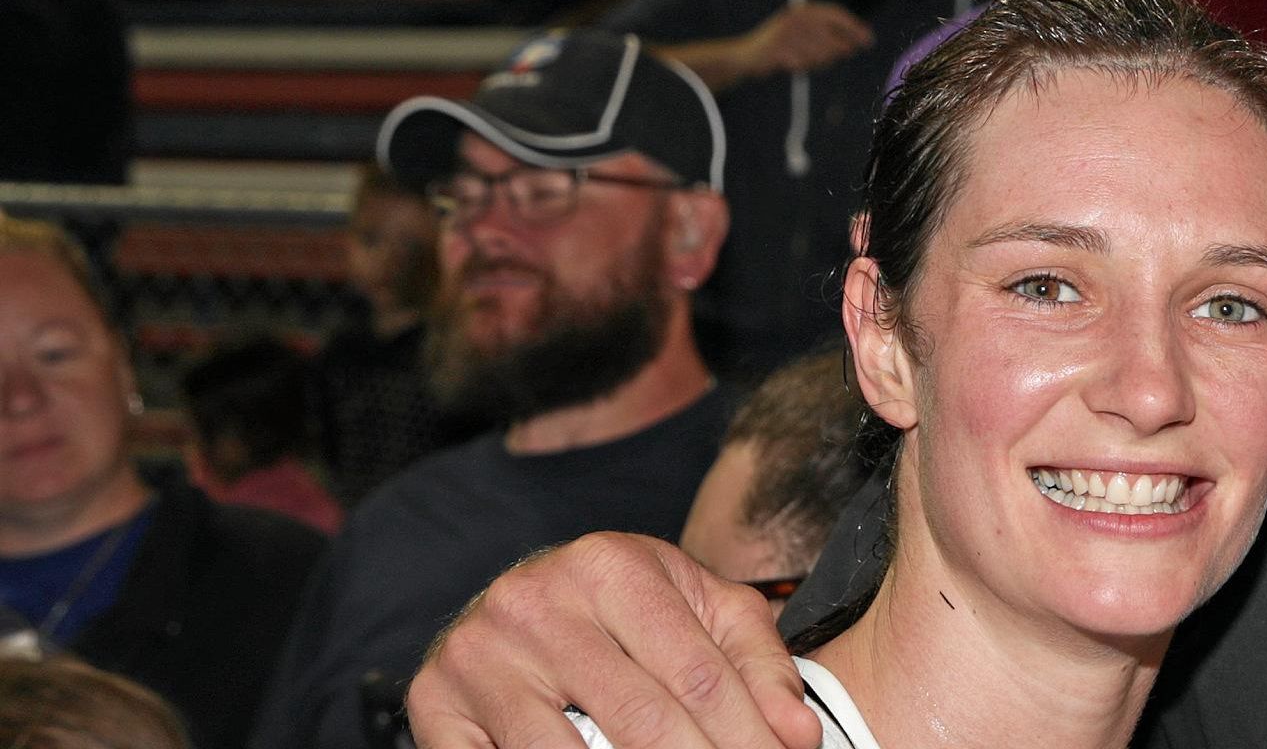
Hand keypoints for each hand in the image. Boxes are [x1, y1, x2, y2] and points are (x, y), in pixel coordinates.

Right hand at [408, 533, 820, 748]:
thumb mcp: (697, 607)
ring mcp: (479, 655)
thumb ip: (757, 662)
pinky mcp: (435, 703)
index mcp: (610, 566)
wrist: (519, 599)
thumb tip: (799, 735)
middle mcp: (536, 602)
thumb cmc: (621, 607)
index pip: (700, 678)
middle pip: (643, 723)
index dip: (749, 741)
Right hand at [742, 2, 871, 78]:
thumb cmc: (781, 46)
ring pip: (821, 55)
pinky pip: (804, 64)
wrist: (743, 56)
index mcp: (803, 10)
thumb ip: (828, 33)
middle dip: (838, 52)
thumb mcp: (803, 32)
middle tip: (829, 57)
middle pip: (833, 39)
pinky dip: (802, 67)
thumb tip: (860, 40)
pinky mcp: (778, 50)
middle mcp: (796, 18)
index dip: (855, 28)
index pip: (837, 15)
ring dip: (817, 62)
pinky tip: (792, 64)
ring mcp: (786, 34)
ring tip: (802, 59)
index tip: (869, 40)